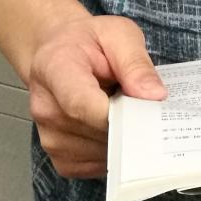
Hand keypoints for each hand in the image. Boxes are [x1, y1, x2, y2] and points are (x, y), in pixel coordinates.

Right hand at [27, 14, 166, 178]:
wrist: (60, 55)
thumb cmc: (89, 42)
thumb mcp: (118, 34)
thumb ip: (135, 63)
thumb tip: (154, 96)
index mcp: (54, 68)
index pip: (81, 104)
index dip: (117, 113)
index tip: (146, 108)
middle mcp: (45, 107)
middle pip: (96, 131)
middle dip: (130, 123)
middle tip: (147, 106)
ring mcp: (49, 137)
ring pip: (102, 153)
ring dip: (124, 138)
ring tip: (124, 110)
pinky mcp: (61, 158)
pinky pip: (98, 166)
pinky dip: (115, 151)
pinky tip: (115, 127)